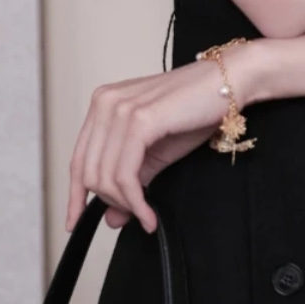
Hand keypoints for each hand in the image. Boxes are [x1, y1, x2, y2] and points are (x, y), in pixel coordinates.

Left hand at [65, 58, 228, 233]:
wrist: (229, 82)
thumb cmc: (196, 110)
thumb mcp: (156, 152)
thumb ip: (131, 180)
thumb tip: (111, 217)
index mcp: (103, 104)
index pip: (78, 158)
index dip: (75, 196)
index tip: (75, 222)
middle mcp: (105, 103)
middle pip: (88, 172)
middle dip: (111, 202)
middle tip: (136, 216)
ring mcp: (120, 109)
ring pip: (105, 177)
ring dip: (126, 205)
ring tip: (146, 215)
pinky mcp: (140, 120)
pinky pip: (126, 175)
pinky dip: (136, 202)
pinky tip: (148, 214)